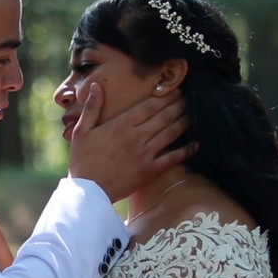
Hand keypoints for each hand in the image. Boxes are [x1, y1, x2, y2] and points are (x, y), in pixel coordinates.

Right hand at [68, 83, 195, 202]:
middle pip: (163, 116)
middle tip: (187, 98)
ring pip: (170, 134)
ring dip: (183, 122)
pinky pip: (172, 159)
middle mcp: (136, 137)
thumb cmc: (82, 160)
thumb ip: (92, 107)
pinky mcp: (150, 171)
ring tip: (190, 114)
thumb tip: (95, 85)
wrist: (88, 191)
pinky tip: (195, 145)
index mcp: (121, 125)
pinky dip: (185, 151)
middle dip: (177, 105)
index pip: (149, 106)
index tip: (174, 90)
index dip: (164, 96)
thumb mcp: (81, 131)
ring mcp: (145, 154)